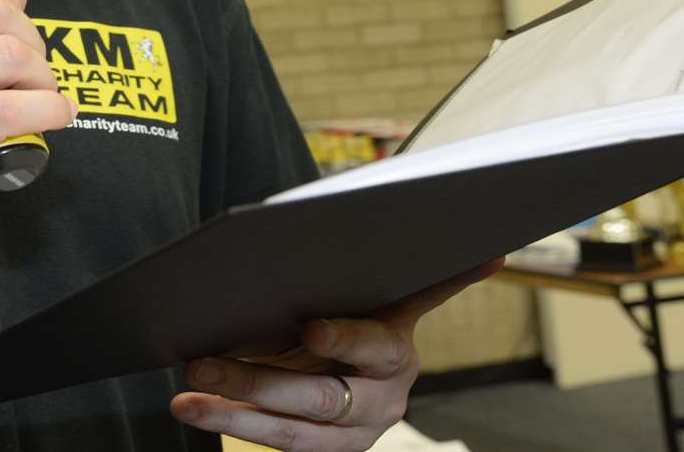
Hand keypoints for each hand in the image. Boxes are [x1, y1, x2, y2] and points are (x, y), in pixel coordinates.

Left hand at [172, 258, 503, 449]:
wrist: (369, 383)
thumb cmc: (369, 322)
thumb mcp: (396, 303)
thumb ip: (435, 283)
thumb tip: (498, 252)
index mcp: (396, 358)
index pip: (372, 349)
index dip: (343, 340)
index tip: (310, 329)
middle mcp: (376, 404)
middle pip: (316, 399)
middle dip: (257, 384)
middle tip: (202, 365)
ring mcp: (346, 438)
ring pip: (288, 434)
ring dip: (231, 417)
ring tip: (185, 400)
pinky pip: (273, 445)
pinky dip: (230, 427)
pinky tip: (191, 411)